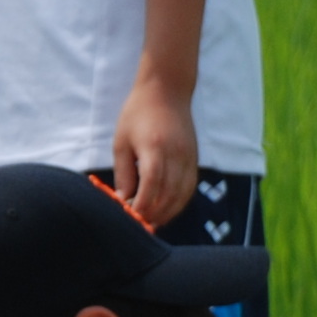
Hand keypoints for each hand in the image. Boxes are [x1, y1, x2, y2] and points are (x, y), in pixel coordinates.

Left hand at [113, 69, 197, 229]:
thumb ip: (124, 173)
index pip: (152, 187)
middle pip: (169, 195)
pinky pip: (190, 187)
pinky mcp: (195, 159)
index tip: (131, 217)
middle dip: (155, 214)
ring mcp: (189, 158)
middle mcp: (177, 156)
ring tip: (153, 222)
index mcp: (155, 150)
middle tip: (140, 225)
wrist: (166, 91)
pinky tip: (167, 209)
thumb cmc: (137, 114)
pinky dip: (180, 201)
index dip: (143, 206)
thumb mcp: (121, 142)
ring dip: (169, 212)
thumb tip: (123, 199)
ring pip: (183, 194)